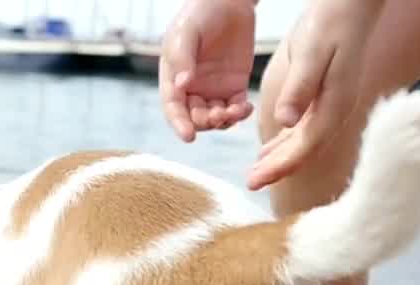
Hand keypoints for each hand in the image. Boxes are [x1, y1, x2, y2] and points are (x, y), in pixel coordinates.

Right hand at [160, 0, 257, 142]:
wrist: (227, 1)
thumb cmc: (199, 13)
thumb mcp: (185, 33)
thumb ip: (183, 58)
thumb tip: (182, 85)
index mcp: (173, 79)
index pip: (173, 108)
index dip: (179, 124)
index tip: (188, 136)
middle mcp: (191, 89)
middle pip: (195, 117)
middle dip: (205, 122)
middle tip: (218, 115)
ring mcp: (214, 90)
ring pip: (216, 117)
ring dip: (224, 121)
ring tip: (234, 111)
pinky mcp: (235, 86)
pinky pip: (236, 108)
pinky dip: (240, 113)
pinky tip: (245, 107)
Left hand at [246, 0, 383, 189]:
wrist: (351, 3)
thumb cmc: (332, 21)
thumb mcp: (311, 52)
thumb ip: (299, 87)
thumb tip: (285, 122)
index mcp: (335, 102)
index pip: (305, 145)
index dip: (280, 166)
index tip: (256, 179)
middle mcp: (336, 108)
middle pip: (305, 149)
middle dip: (278, 168)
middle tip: (251, 183)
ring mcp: (332, 103)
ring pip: (304, 140)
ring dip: (280, 158)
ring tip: (256, 172)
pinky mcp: (325, 96)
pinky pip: (305, 128)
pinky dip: (286, 141)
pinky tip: (269, 150)